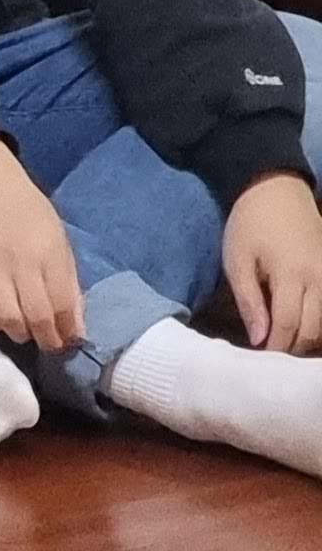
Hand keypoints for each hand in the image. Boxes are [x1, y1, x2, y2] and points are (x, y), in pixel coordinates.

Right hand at [0, 138, 83, 351]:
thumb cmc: (30, 214)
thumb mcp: (59, 241)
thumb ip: (68, 280)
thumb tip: (75, 321)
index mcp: (48, 253)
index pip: (62, 303)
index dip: (69, 328)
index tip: (71, 338)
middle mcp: (20, 264)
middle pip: (36, 316)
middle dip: (47, 339)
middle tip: (51, 344)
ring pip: (7, 318)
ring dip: (21, 334)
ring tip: (27, 333)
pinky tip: (2, 322)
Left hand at [227, 174, 321, 354]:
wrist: (277, 191)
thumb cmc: (250, 225)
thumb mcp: (237, 261)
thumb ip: (249, 301)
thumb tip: (259, 339)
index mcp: (293, 275)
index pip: (289, 324)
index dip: (276, 347)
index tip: (260, 359)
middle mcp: (321, 278)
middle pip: (314, 330)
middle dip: (294, 347)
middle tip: (272, 355)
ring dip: (310, 338)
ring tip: (286, 343)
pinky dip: (321, 321)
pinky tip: (305, 326)